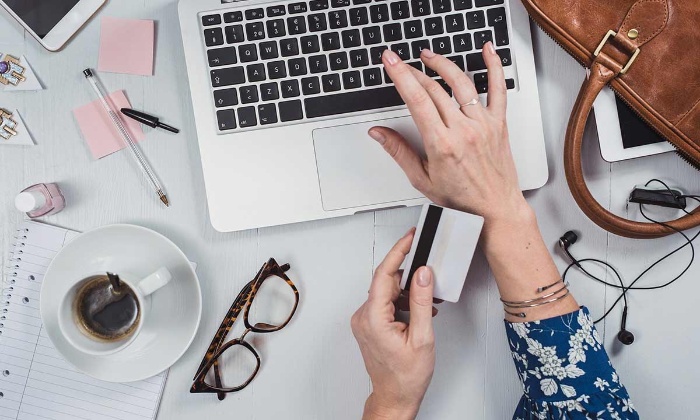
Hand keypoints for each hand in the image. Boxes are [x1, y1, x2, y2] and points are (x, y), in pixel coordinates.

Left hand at [351, 229, 435, 419]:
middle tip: (429, 270)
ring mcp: (364, 320)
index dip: (398, 252)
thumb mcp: (422, 337)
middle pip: (386, 281)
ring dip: (407, 292)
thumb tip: (422, 274)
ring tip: (427, 302)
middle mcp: (364, 317)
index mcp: (373, 318)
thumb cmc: (407, 375)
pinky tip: (417, 310)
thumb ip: (421, 301)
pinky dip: (402, 301)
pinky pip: (385, 302)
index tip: (410, 238)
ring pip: (387, 291)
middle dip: (409, 276)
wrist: (395, 396)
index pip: (384, 274)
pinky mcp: (368, 324)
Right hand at [369, 43, 527, 224]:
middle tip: (400, 61)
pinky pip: (498, 88)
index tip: (391, 62)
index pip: (417, 100)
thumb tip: (379, 134)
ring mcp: (482, 124)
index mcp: (442, 144)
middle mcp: (463, 130)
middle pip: (434, 89)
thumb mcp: (422, 180)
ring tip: (428, 56)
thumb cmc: (462, 198)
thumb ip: (399, 152)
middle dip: (413, 71)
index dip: (401, 76)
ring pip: (461, 83)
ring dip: (442, 64)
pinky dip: (493, 66)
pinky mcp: (498, 123)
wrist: (495, 207)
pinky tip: (487, 50)